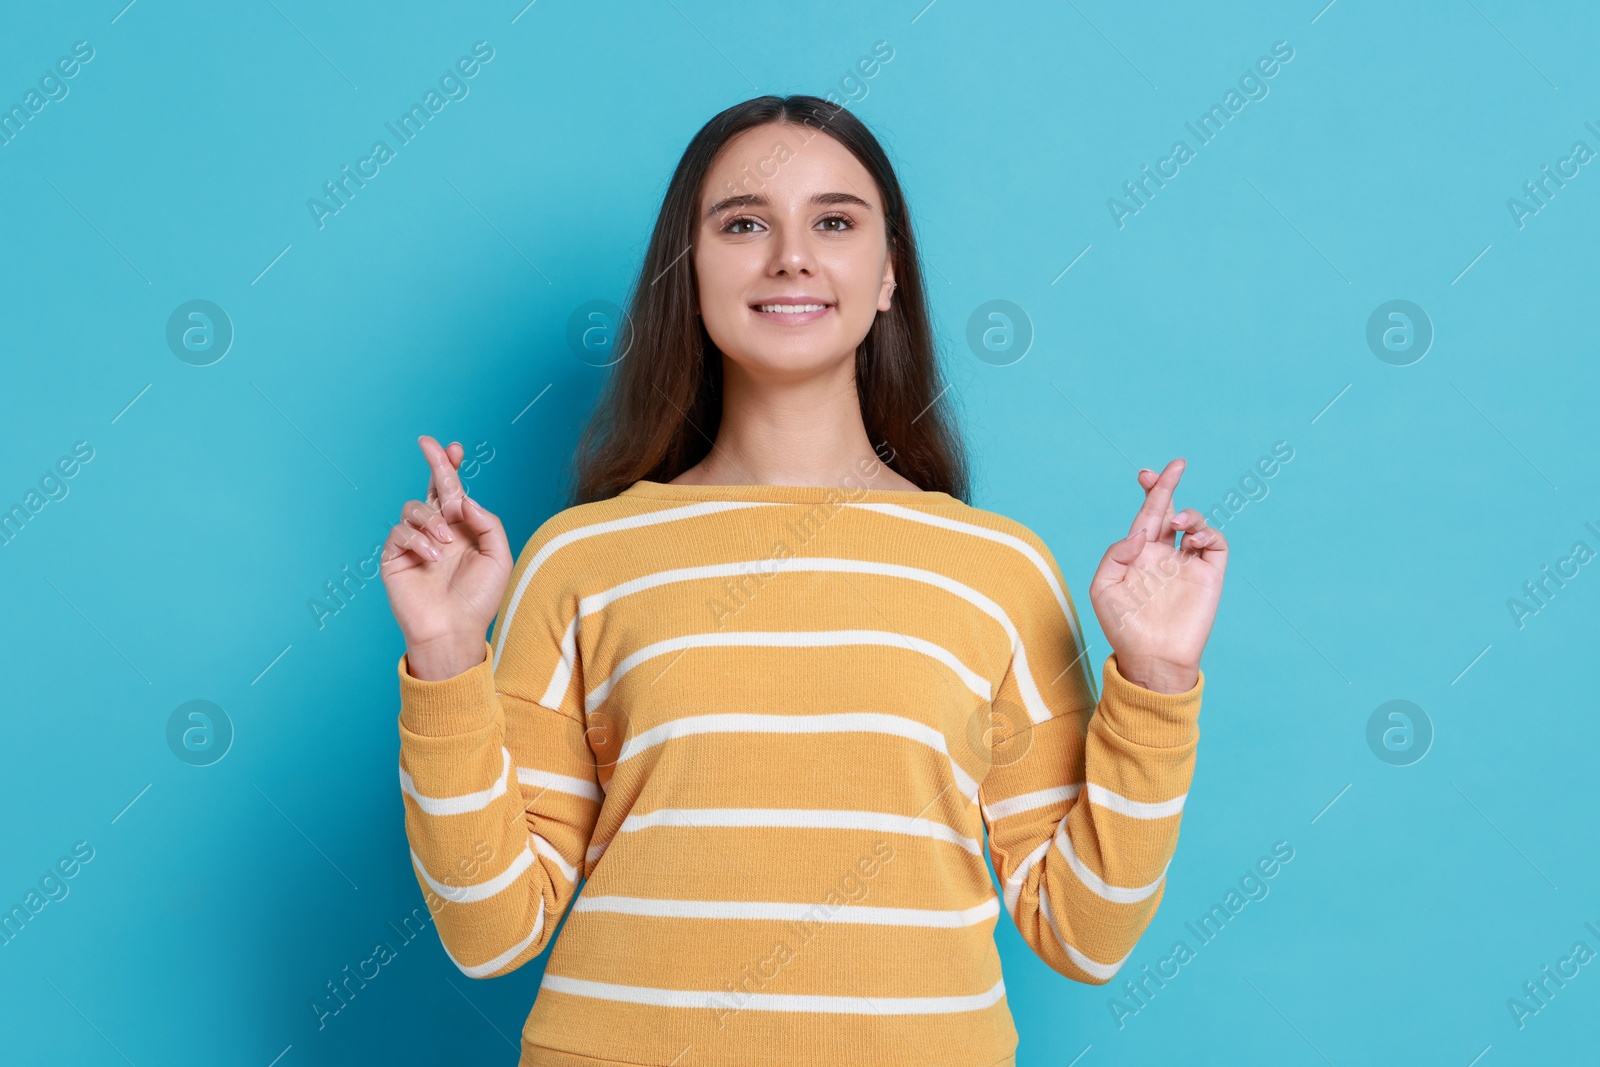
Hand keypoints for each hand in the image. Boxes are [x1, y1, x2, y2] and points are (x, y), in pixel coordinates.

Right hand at [380, 435, 512, 679]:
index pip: (456, 492)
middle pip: (432, 488)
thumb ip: (487, 522)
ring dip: (431, 519)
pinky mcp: (395, 557)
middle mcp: (438, 532)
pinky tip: (432, 558)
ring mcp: (415, 543)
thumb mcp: (498, 557)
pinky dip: (417, 540)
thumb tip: (464, 498)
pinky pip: (399, 532)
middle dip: (433, 463)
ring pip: (414, 507)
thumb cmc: (479, 600)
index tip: (454, 447)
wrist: (454, 631)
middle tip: (430, 444)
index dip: (452, 468)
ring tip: (445, 543)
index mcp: (463, 530)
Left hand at [1088, 458, 1227, 692]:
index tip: (1145, 473)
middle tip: (1175, 466)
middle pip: (1169, 511)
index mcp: (1138, 555)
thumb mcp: (1104, 588)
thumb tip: (1140, 533)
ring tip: (1177, 522)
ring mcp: (1187, 564)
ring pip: (1195, 524)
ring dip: (1188, 513)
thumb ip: (1114, 555)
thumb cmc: (1123, 628)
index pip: (1145, 516)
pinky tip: (1192, 537)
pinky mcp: (1209, 576)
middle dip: (1169, 486)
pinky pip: (1215, 545)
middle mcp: (1164, 555)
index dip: (1148, 492)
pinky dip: (1208, 533)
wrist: (1152, 659)